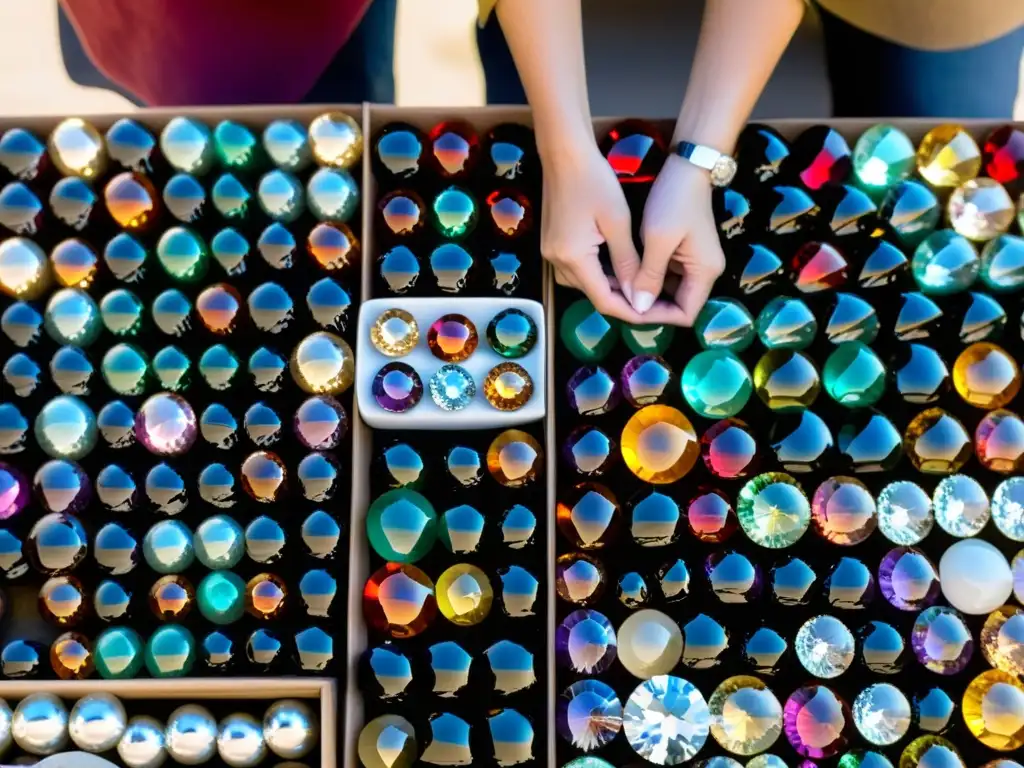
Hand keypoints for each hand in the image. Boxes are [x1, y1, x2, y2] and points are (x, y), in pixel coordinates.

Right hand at [541, 144, 689, 323]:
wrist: (564, 153)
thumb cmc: (594, 180)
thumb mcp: (618, 222)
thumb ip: (628, 263)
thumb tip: (639, 296)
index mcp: (572, 258)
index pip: (604, 301)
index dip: (631, 312)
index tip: (655, 313)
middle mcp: (557, 262)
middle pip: (594, 295)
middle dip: (625, 301)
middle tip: (655, 301)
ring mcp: (551, 254)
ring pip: (586, 284)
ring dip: (612, 288)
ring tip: (642, 285)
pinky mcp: (552, 245)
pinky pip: (578, 269)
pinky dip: (600, 273)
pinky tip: (619, 267)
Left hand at [633, 154, 726, 324]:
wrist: (687, 165)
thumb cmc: (674, 200)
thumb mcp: (658, 240)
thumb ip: (649, 276)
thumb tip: (638, 308)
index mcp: (704, 273)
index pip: (684, 314)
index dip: (657, 317)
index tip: (629, 310)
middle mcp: (704, 272)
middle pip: (676, 305)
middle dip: (647, 306)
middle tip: (617, 300)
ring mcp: (694, 262)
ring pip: (667, 291)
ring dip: (643, 292)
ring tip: (616, 289)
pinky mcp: (683, 252)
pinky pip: (664, 275)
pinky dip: (645, 277)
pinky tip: (624, 273)